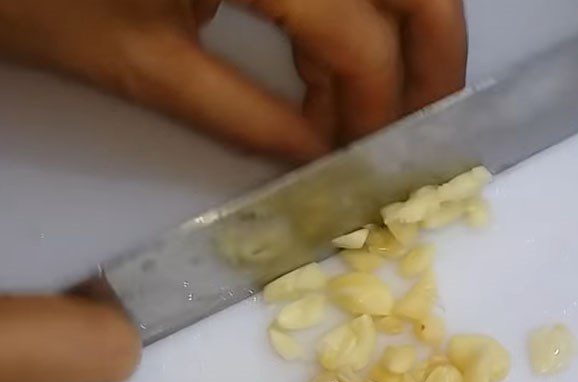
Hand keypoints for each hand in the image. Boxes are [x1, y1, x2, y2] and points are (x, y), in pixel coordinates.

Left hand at [0, 0, 466, 157]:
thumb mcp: (140, 63)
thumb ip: (246, 116)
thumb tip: (318, 156)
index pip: (361, 35)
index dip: (377, 110)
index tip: (369, 165)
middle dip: (433, 58)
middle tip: (422, 126)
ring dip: (389, 39)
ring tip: (363, 110)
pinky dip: (346, 16)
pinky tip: (327, 65)